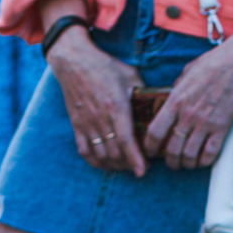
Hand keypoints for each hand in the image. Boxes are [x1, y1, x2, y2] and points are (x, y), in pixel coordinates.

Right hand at [49, 28, 146, 173]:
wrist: (74, 61)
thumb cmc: (105, 66)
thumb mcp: (130, 75)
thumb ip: (143, 93)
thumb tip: (158, 105)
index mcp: (116, 106)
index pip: (126, 141)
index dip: (135, 159)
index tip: (143, 171)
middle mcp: (100, 118)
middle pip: (114, 153)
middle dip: (128, 164)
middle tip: (140, 165)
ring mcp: (86, 123)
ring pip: (100, 155)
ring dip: (114, 165)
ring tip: (125, 164)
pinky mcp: (76, 125)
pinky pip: (84, 151)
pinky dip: (95, 161)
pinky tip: (105, 163)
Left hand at [143, 41, 232, 169]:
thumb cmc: (213, 62)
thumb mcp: (187, 72)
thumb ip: (177, 87)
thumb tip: (172, 95)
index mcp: (176, 100)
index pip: (155, 132)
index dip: (150, 146)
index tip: (151, 151)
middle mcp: (188, 115)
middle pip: (172, 149)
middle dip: (169, 160)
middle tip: (171, 161)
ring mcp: (206, 123)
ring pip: (189, 155)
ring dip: (186, 163)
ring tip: (186, 163)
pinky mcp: (222, 127)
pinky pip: (210, 153)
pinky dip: (204, 161)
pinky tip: (202, 160)